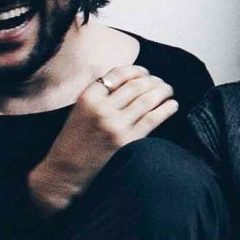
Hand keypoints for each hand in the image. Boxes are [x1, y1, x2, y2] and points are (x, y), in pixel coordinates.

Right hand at [26, 66, 180, 214]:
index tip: (145, 72)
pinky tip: (172, 104)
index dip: (136, 71)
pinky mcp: (127, 140)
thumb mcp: (79, 108)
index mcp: (88, 96)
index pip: (118, 74)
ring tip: (168, 90)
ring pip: (147, 99)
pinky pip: (153, 119)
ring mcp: (116, 124)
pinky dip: (166, 109)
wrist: (66, 169)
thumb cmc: (73, 138)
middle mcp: (102, 108)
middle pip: (136, 86)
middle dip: (152, 80)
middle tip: (160, 82)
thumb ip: (99, 93)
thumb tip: (126, 78)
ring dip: (162, 91)